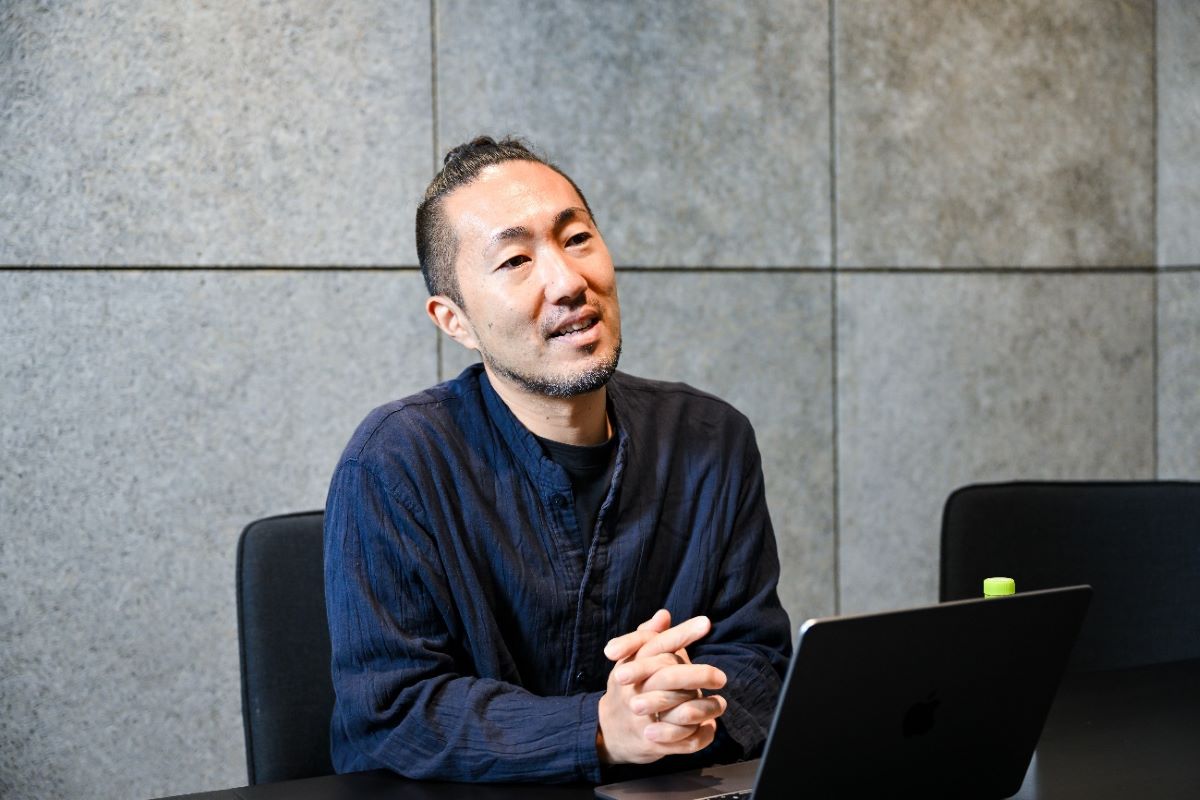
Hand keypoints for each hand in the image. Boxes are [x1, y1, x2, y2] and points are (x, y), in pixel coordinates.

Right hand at [596, 610, 727, 764]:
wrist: (608, 730)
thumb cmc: (628, 688)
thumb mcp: (631, 661)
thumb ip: (648, 637)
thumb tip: (664, 615)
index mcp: (630, 665)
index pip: (657, 645)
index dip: (682, 633)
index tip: (706, 623)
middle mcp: (633, 690)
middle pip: (669, 677)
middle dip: (699, 674)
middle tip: (722, 676)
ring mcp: (641, 718)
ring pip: (681, 711)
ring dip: (705, 708)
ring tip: (720, 703)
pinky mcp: (651, 743)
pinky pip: (684, 741)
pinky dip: (702, 734)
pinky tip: (710, 726)